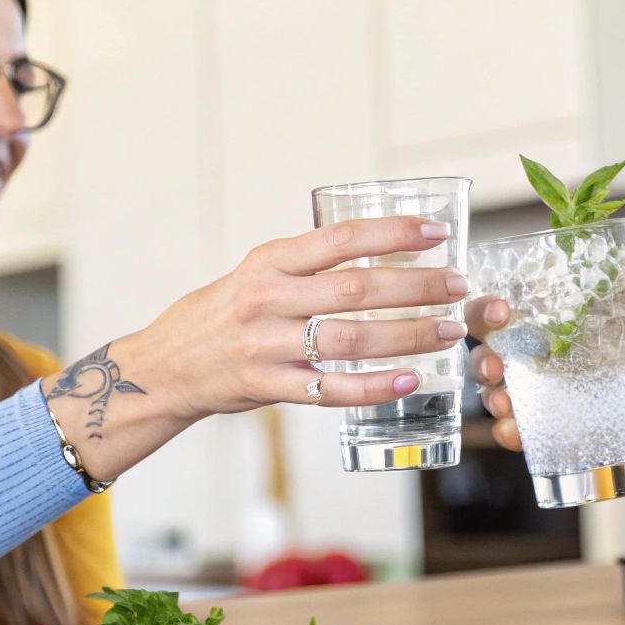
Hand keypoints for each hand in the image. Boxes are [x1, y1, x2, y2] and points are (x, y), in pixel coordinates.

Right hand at [131, 215, 468, 419]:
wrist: (165, 366)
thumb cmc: (224, 314)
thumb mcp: (258, 274)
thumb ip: (310, 267)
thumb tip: (384, 253)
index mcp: (269, 262)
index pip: (340, 239)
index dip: (393, 234)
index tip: (436, 233)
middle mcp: (266, 300)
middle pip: (355, 290)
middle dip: (416, 287)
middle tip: (458, 287)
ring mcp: (265, 347)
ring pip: (349, 340)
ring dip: (407, 336)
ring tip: (448, 331)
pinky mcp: (267, 388)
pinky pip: (330, 390)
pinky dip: (374, 387)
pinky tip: (409, 380)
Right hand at [467, 269, 624, 475]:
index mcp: (623, 295)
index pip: (561, 292)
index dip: (522, 302)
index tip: (500, 315)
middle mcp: (607, 332)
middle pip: (538, 339)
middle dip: (502, 353)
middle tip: (490, 369)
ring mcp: (612, 371)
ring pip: (547, 381)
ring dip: (513, 393)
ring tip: (498, 408)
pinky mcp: (624, 407)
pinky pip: (577, 416)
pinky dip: (545, 426)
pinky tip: (521, 436)